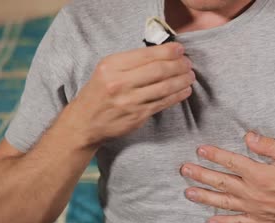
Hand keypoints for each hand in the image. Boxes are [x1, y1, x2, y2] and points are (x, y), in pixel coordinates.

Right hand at [61, 42, 194, 146]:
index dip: (168, 51)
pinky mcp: (137, 116)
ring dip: (181, 80)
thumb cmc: (98, 93)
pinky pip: (162, 103)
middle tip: (188, 63)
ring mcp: (129, 101)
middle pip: (158, 70)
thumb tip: (162, 54)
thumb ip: (131, 62)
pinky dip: (177, 95)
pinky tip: (184, 90)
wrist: (84, 122)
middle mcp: (119, 82)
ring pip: (164, 87)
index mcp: (111, 66)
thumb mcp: (107, 70)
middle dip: (178, 65)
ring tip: (190, 76)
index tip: (180, 49)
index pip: (146, 55)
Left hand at [180, 132, 274, 222]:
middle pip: (221, 183)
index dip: (214, 155)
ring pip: (224, 203)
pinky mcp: (261, 222)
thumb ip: (268, 145)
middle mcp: (253, 193)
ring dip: (205, 198)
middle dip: (201, 175)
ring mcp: (255, 209)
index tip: (200, 150)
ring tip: (188, 193)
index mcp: (260, 174)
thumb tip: (247, 136)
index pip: (231, 162)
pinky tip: (210, 222)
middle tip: (184, 170)